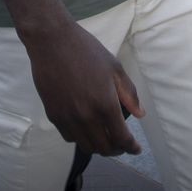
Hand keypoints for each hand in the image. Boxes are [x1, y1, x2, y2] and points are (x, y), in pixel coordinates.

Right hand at [23, 22, 144, 155]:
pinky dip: (80, 138)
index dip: (131, 147)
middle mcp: (86, 116)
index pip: (122, 138)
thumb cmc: (86, 50)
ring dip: (98, 146)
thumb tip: (139, 114)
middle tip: (122, 144)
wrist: (52, 41)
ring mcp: (68, 117)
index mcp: (105, 104)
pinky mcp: (53, 114)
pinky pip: (69, 137)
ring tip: (105, 139)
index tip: (135, 149)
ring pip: (86, 146)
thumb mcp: (115, 68)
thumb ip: (129, 94)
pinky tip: (85, 129)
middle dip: (117, 150)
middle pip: (104, 148)